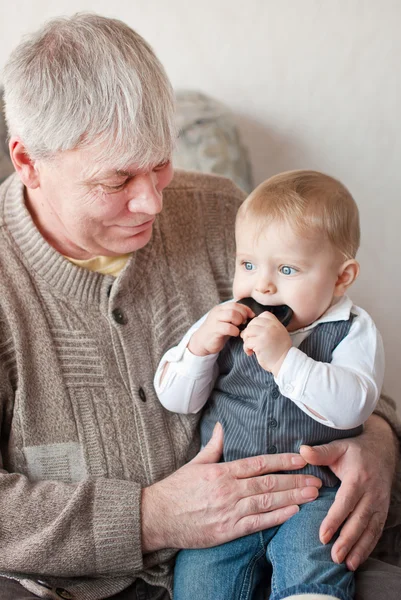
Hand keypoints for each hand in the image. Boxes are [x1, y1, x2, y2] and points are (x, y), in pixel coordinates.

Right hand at [142, 422, 321, 551]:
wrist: (157, 516)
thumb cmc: (176, 489)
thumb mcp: (195, 464)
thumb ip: (213, 447)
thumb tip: (221, 427)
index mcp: (221, 471)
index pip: (258, 463)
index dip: (282, 461)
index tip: (300, 459)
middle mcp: (228, 489)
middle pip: (268, 483)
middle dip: (295, 481)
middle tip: (317, 480)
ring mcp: (229, 510)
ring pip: (267, 502)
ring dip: (292, 498)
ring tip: (312, 495)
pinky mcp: (227, 530)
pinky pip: (256, 523)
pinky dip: (276, 518)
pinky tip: (293, 513)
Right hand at [188, 302, 253, 355]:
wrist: (201, 342)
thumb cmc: (217, 332)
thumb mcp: (225, 321)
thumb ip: (234, 316)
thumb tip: (249, 314)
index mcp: (220, 308)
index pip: (236, 304)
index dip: (245, 309)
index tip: (251, 316)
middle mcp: (217, 312)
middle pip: (234, 307)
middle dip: (243, 315)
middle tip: (243, 323)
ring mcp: (215, 320)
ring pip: (232, 315)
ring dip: (239, 321)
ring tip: (239, 328)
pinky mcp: (214, 330)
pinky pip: (228, 327)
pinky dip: (235, 331)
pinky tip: (235, 334)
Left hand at [241, 311, 291, 374]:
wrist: (285, 363)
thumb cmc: (280, 351)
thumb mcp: (279, 334)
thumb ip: (268, 328)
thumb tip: (247, 329)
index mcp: (276, 324)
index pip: (263, 315)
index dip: (257, 322)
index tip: (257, 332)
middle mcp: (271, 326)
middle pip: (253, 322)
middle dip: (249, 331)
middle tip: (251, 340)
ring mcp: (265, 334)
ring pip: (248, 331)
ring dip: (246, 340)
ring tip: (251, 347)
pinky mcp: (259, 343)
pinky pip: (247, 342)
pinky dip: (246, 348)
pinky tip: (251, 353)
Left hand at [300, 414, 397, 569]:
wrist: (382, 450)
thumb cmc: (355, 450)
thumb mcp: (338, 446)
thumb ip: (320, 452)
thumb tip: (301, 451)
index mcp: (358, 478)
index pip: (346, 502)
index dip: (335, 520)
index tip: (322, 536)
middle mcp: (371, 493)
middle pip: (359, 520)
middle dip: (347, 540)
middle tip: (334, 557)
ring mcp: (379, 503)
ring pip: (370, 530)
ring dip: (359, 549)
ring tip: (346, 565)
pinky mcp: (383, 511)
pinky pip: (376, 532)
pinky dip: (367, 548)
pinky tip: (356, 560)